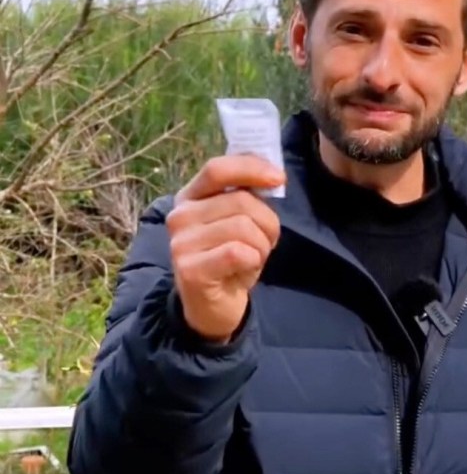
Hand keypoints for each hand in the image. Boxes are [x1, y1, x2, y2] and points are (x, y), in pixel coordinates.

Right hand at [167, 154, 283, 341]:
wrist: (215, 305)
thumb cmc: (233, 258)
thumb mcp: (243, 221)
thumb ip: (250, 195)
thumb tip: (272, 173)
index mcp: (191, 196)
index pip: (218, 169)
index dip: (251, 168)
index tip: (279, 179)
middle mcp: (180, 215)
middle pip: (241, 202)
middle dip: (268, 223)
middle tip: (265, 242)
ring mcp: (181, 241)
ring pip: (243, 227)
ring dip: (262, 245)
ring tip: (252, 257)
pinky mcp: (189, 268)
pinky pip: (238, 252)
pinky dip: (253, 261)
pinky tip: (244, 269)